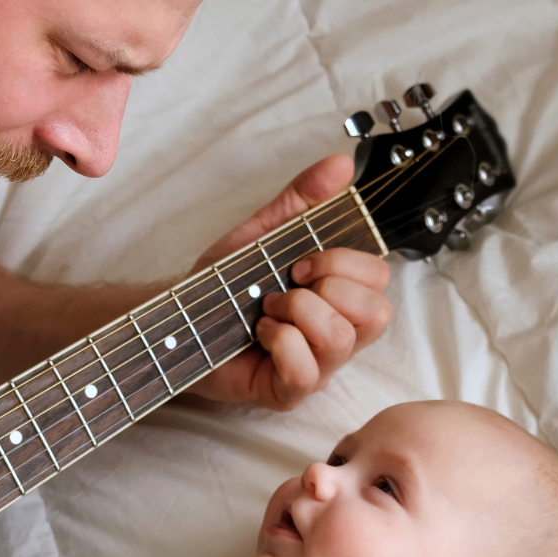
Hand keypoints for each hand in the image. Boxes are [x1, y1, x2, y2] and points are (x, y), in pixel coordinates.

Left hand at [188, 154, 391, 410]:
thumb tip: (341, 164)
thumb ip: (302, 200)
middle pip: (376, 313)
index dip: (345, 263)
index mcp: (339, 298)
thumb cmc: (224, 286)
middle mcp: (337, 335)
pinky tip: (260, 334)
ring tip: (267, 309)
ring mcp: (317, 367)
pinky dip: (282, 343)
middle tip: (287, 284)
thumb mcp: (264, 233)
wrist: (178, 319)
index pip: (379, 279)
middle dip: (328, 287)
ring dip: (298, 312)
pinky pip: (307, 372)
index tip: (301, 259)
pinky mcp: (288, 391)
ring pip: (342, 341)